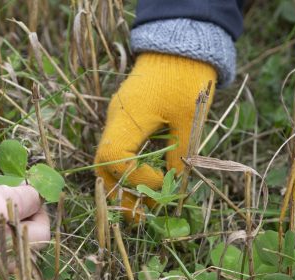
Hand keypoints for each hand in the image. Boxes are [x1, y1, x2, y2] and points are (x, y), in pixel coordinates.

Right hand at [0, 162, 49, 279]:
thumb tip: (17, 197)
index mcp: (2, 207)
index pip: (35, 201)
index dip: (33, 195)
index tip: (27, 195)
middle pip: (42, 237)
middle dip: (37, 221)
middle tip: (26, 214)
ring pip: (20, 260)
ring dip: (17, 244)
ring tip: (1, 232)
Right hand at [95, 53, 216, 220]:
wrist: (179, 45)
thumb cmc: (186, 77)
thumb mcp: (190, 118)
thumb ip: (181, 153)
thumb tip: (175, 185)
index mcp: (126, 117)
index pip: (113, 158)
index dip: (134, 179)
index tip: (163, 184)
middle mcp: (115, 120)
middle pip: (104, 165)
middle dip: (120, 194)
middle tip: (138, 219)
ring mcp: (118, 120)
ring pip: (109, 161)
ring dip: (124, 187)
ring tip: (140, 211)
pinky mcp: (126, 120)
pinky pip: (120, 151)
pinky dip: (129, 171)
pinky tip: (145, 184)